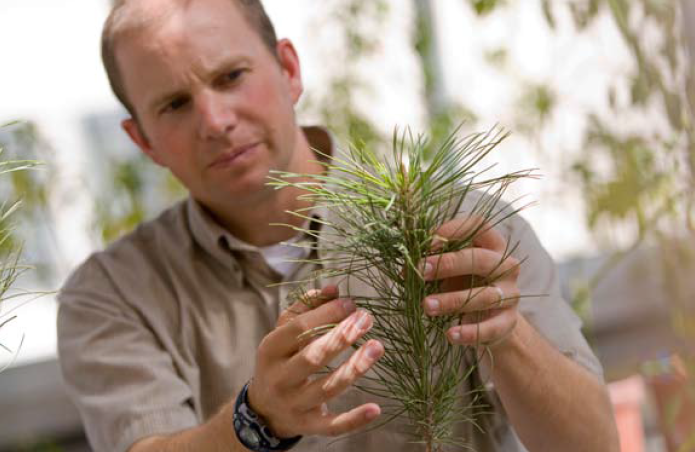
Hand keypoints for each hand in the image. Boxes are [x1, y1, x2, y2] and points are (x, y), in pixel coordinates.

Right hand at [248, 286, 384, 437]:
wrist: (264, 408)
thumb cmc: (280, 360)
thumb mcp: (284, 332)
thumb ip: (307, 307)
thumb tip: (333, 288)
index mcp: (270, 350)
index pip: (299, 329)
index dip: (326, 314)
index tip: (351, 303)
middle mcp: (279, 379)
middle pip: (313, 357)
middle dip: (342, 337)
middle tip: (366, 319)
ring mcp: (293, 405)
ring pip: (327, 388)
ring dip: (355, 368)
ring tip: (377, 346)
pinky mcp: (308, 426)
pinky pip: (333, 426)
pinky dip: (354, 419)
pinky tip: (375, 408)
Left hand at [419, 217, 520, 347]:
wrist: (490, 322)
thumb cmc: (464, 286)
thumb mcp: (450, 271)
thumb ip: (433, 263)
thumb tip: (405, 268)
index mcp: (492, 245)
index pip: (479, 226)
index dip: (453, 230)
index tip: (425, 242)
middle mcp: (506, 266)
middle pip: (481, 259)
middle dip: (448, 264)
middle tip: (420, 271)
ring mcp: (510, 294)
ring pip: (484, 295)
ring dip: (452, 300)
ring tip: (426, 306)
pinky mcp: (509, 322)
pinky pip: (491, 327)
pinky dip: (470, 332)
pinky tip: (450, 334)